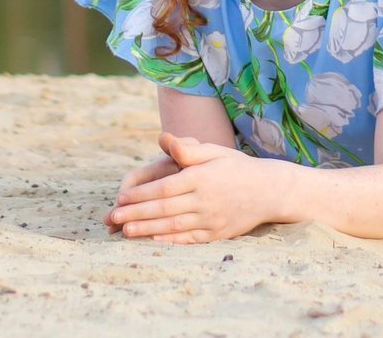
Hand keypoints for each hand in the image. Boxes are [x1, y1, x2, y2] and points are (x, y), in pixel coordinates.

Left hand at [104, 131, 286, 244]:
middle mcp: (205, 200)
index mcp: (201, 178)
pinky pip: (190, 239)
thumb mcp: (215, 152)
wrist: (269, 191)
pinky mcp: (217, 234)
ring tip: (126, 231)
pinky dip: (170, 241)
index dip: (141, 194)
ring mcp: (211, 219)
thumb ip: (188, 149)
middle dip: (136, 214)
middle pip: (164, 209)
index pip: (164, 188)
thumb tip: (163, 140)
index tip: (120, 197)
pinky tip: (154, 241)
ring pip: (173, 227)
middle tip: (113, 217)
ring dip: (147, 230)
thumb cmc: (237, 167)